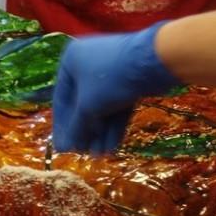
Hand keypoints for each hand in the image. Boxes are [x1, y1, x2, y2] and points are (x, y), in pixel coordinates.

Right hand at [52, 22, 180, 153]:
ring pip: (102, 107)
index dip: (62, 126)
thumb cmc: (109, 80)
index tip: (63, 147)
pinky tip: (112, 147)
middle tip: (83, 153)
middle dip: (85, 131)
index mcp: (71, 61)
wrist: (154, 62)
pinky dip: (114, 125)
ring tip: (100, 154)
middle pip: (83, 105)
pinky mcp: (130, 80)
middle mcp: (88, 64)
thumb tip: (63, 147)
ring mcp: (111, 72)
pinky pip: (117, 105)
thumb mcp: (87, 106)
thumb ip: (76, 127)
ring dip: (100, 132)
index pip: (61, 100)